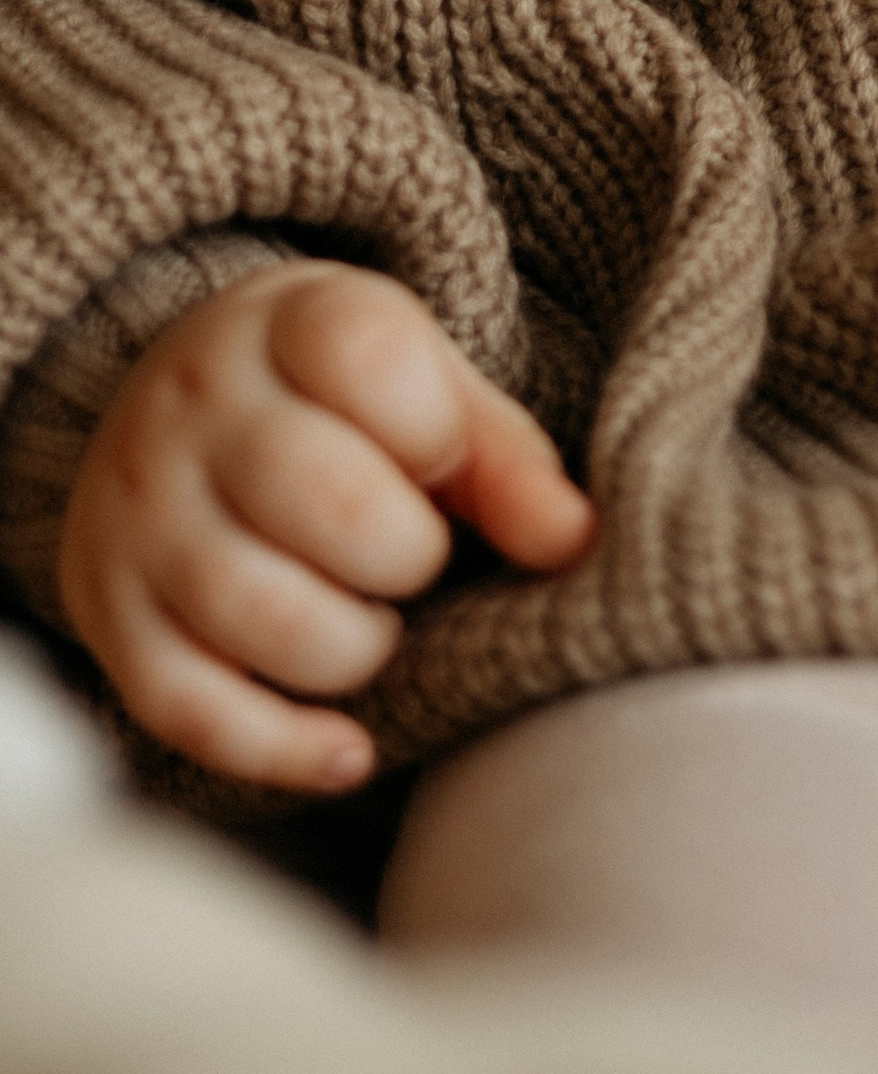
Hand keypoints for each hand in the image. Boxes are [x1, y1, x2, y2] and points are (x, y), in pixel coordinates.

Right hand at [59, 265, 593, 793]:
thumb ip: (505, 459)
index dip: (438, 432)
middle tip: (415, 557)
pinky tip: (349, 750)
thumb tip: (573, 543)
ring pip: (254, 613)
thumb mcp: (428, 390)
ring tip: (376, 627)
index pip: (368, 360)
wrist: (180, 408)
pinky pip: (186, 709)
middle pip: (321, 497)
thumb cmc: (341, 406)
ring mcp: (139, 516)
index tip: (440, 458)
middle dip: (406, 554)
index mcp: (281, 323)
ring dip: (353, 649)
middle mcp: (193, 412)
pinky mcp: (108, 616)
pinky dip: (280, 746)